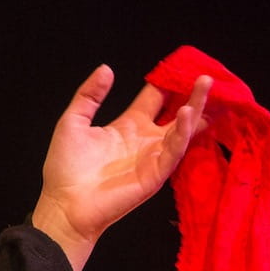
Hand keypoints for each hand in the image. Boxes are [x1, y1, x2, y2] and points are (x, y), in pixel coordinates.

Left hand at [30, 65, 210, 270]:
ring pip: (182, 129)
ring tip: (206, 84)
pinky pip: (173, 151)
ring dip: (195, 107)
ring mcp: (152, 157)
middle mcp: (145, 140)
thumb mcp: (73, 122)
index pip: (154, 99)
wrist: (63, 205)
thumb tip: (106, 69)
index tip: (181, 65)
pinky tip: (187, 114)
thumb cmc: (65, 168)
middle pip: (176, 112)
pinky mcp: (155, 174)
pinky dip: (183, 132)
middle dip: (192, 94)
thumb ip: (89, 96)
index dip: (166, 83)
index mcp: (127, 126)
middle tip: (206, 75)